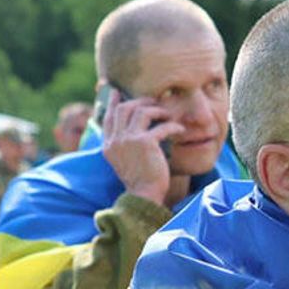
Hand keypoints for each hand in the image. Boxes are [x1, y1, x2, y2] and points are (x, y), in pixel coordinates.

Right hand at [101, 87, 184, 205]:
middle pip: (124, 108)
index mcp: (109, 145)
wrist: (144, 196)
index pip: (108, 117)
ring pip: (141, 111)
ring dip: (158, 110)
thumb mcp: (125, 160)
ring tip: (168, 115)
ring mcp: (129, 140)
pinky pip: (161, 126)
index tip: (117, 92)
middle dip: (140, 101)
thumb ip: (124, 143)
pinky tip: (179, 130)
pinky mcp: (145, 143)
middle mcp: (116, 140)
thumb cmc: (139, 180)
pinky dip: (172, 126)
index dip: (113, 102)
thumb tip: (131, 127)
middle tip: (154, 102)